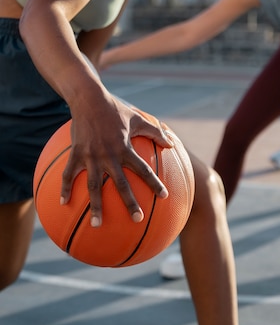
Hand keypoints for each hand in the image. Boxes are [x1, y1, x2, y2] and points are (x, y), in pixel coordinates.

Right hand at [60, 94, 172, 226]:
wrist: (88, 99)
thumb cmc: (115, 109)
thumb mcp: (138, 119)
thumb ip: (155, 132)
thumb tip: (171, 144)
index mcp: (125, 148)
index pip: (143, 169)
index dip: (154, 183)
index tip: (164, 196)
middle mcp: (109, 155)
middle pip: (121, 184)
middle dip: (129, 203)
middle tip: (138, 220)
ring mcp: (91, 156)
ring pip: (93, 186)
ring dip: (96, 206)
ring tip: (97, 225)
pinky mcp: (76, 154)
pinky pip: (69, 175)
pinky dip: (65, 189)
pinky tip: (63, 203)